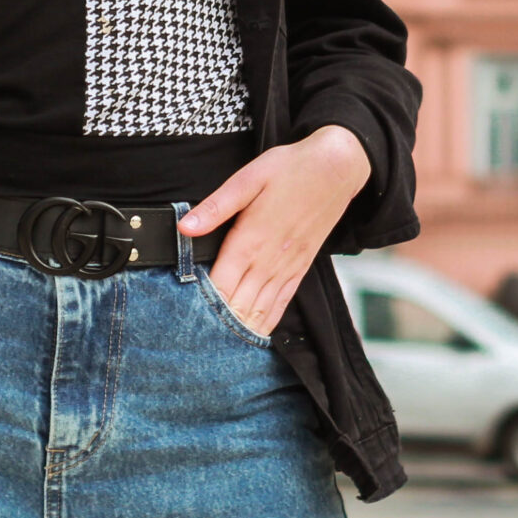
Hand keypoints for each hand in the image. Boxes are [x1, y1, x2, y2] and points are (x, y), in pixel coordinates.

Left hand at [177, 124, 369, 336]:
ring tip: (218, 349)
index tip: (181, 321)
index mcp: (249, 240)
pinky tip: (256, 334)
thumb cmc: (289, 169)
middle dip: (216, 325)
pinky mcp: (301, 268)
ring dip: (240, 329)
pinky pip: (282, 303)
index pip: (219, 285)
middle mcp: (268, 261)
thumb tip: (184, 226)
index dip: (200, 306)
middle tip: (193, 343)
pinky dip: (267, 322)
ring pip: (259, 310)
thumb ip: (216, 207)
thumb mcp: (248, 178)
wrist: (336, 169)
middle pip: (237, 305)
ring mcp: (287, 267)